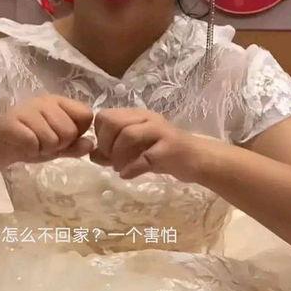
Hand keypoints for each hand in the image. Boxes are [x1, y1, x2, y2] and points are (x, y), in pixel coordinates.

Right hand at [0, 94, 93, 168]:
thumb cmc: (28, 143)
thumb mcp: (56, 147)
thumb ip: (74, 146)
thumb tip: (91, 145)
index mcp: (58, 102)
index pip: (85, 115)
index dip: (78, 133)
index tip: (64, 138)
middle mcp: (44, 101)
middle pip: (70, 131)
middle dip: (59, 145)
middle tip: (43, 143)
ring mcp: (28, 109)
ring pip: (53, 138)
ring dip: (43, 149)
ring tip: (32, 143)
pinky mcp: (13, 122)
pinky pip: (34, 142)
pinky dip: (30, 151)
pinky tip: (22, 145)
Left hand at [90, 107, 213, 181]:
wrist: (198, 159)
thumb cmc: (163, 153)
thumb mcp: (134, 150)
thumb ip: (112, 152)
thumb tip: (92, 155)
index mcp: (136, 115)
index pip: (105, 115)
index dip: (100, 134)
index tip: (105, 150)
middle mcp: (147, 118)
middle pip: (113, 122)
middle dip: (106, 144)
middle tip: (112, 160)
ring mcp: (160, 131)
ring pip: (128, 135)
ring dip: (118, 156)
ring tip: (120, 168)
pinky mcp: (170, 148)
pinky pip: (145, 157)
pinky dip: (132, 168)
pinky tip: (128, 175)